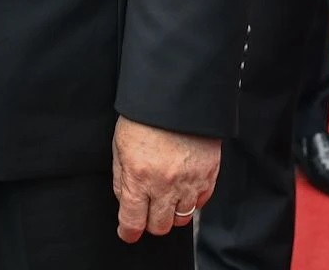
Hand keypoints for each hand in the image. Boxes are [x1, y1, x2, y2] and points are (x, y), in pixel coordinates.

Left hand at [112, 117, 218, 243]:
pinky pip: (200, 203)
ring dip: (171, 214)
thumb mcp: (120, 146)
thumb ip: (121, 178)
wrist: (177, 96)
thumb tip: (125, 202)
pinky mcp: (208, 175)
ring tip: (165, 199)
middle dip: (150, 223)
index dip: (128, 232)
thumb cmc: (144, 117)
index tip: (127, 232)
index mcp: (139, 177)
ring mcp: (189, 182)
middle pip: (159, 226)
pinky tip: (182, 189)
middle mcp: (165, 185)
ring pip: (181, 219)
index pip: (132, 221)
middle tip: (146, 211)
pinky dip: (191, 202)